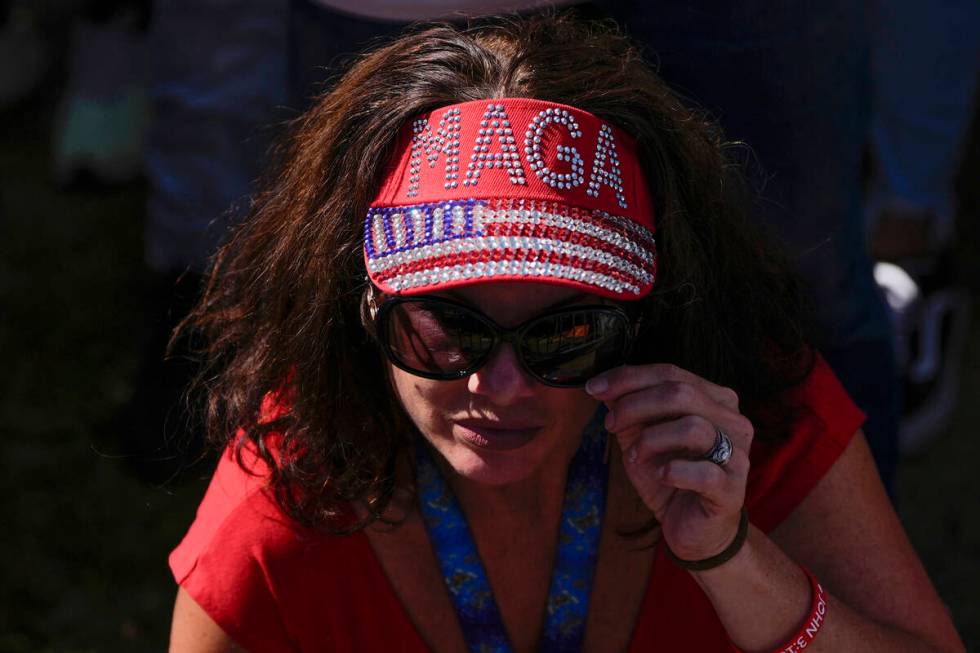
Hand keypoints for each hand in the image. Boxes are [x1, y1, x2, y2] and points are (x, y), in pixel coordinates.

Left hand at [586, 364, 753, 561]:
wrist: (694, 530)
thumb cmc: (670, 477)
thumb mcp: (642, 437)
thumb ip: (628, 408)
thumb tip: (602, 384)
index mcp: (715, 400)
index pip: (670, 373)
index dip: (628, 377)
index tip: (593, 388)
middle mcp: (733, 421)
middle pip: (681, 393)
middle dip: (634, 405)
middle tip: (610, 424)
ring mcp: (737, 455)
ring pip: (693, 427)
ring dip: (651, 440)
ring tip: (634, 456)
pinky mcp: (732, 490)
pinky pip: (704, 472)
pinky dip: (673, 471)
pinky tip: (660, 475)